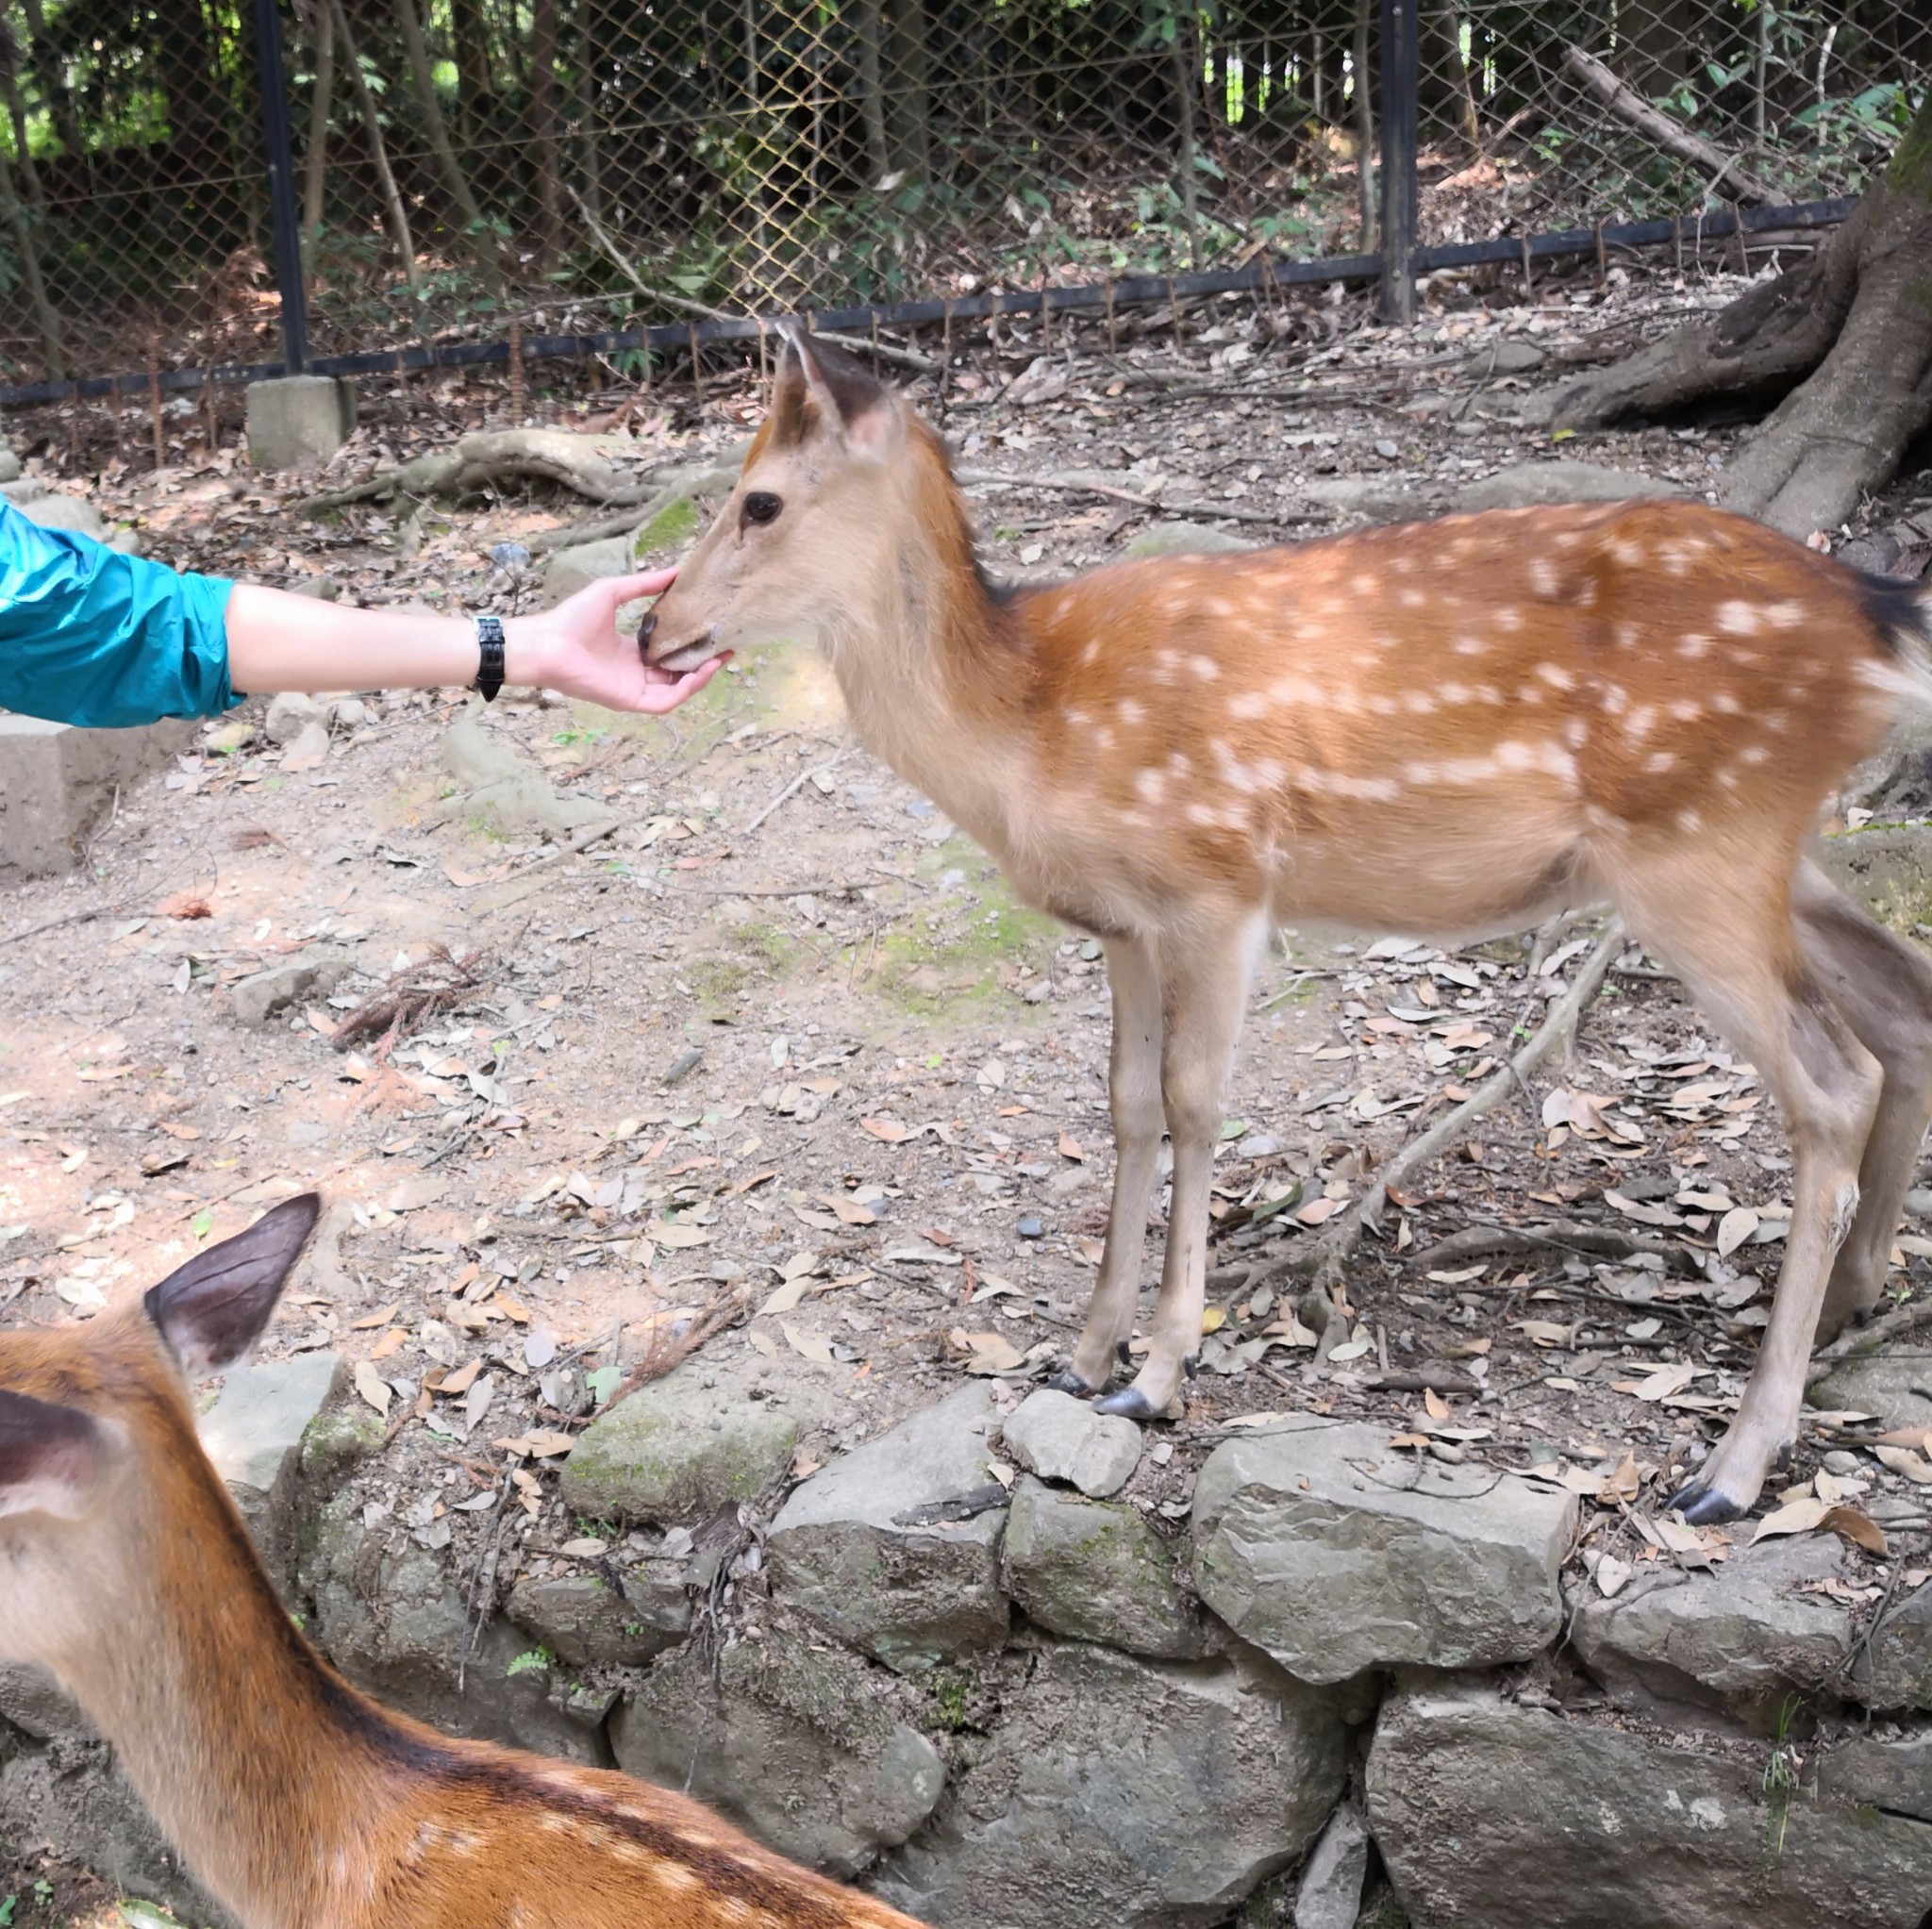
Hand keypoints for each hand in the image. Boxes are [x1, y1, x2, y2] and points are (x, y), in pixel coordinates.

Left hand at [503, 567, 724, 712]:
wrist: (548, 642)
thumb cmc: (572, 618)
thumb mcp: (614, 592)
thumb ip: (643, 584)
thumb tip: (674, 570)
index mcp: (630, 652)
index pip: (669, 654)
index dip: (692, 645)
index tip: (712, 631)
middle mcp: (635, 673)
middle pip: (678, 673)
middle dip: (704, 663)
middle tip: (726, 647)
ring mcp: (633, 689)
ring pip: (677, 689)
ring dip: (700, 678)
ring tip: (719, 659)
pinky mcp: (630, 701)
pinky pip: (665, 702)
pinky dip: (685, 690)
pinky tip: (699, 673)